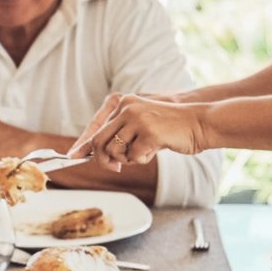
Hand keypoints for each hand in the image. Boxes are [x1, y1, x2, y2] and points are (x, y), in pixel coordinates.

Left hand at [68, 93, 211, 168]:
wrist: (199, 124)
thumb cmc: (170, 129)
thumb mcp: (142, 126)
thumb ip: (121, 135)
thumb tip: (97, 154)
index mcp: (124, 103)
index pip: (97, 126)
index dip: (83, 144)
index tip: (72, 156)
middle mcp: (127, 108)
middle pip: (99, 142)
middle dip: (104, 160)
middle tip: (116, 168)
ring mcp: (138, 119)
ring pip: (115, 151)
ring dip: (127, 159)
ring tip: (143, 152)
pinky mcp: (149, 132)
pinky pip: (133, 157)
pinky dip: (142, 159)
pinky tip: (155, 150)